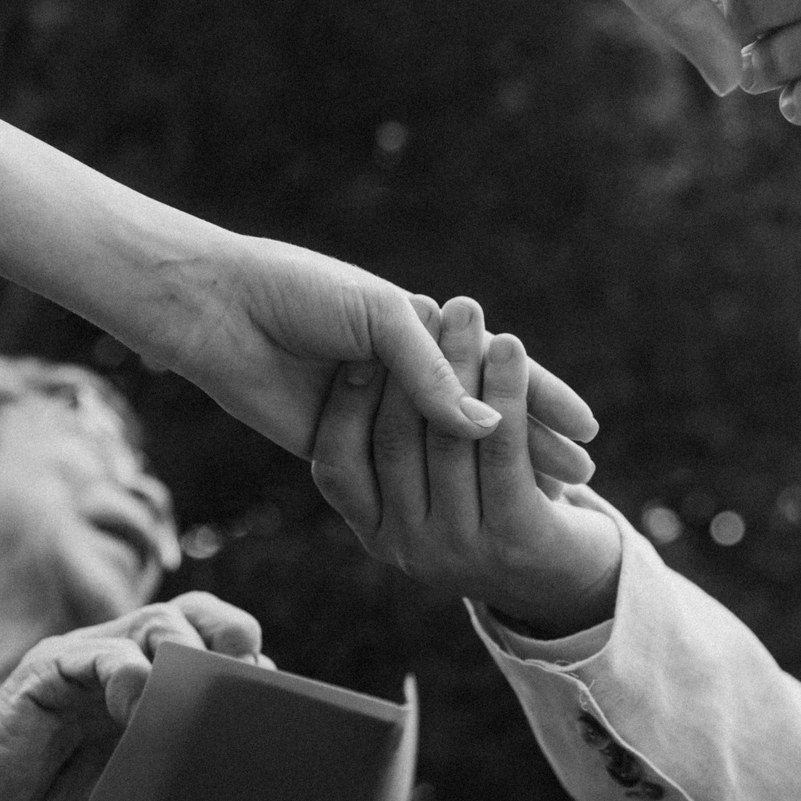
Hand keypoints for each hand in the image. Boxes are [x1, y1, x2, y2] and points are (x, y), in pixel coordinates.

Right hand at [0, 594, 260, 800]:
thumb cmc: (69, 798)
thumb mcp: (142, 786)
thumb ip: (188, 775)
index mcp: (159, 675)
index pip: (217, 638)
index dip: (247, 661)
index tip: (267, 702)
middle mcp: (129, 653)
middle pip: (195, 613)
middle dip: (230, 636)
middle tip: (244, 676)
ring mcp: (91, 655)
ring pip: (156, 621)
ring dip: (184, 653)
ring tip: (190, 698)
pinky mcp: (50, 670)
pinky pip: (97, 653)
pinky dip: (125, 673)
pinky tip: (134, 708)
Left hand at [158, 229, 598, 486]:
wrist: (213, 307)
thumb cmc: (298, 294)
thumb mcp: (381, 318)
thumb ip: (434, 375)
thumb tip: (489, 430)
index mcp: (414, 327)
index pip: (492, 370)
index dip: (541, 398)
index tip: (586, 430)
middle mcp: (394, 372)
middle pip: (476, 415)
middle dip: (530, 441)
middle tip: (580, 476)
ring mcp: (364, 410)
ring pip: (439, 448)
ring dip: (488, 470)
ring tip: (538, 497)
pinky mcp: (329, 443)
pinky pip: (388, 470)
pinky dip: (427, 486)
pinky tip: (462, 506)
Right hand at [312, 297, 621, 637]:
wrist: (566, 581)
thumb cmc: (492, 509)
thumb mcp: (434, 484)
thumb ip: (396, 441)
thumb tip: (357, 358)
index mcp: (375, 534)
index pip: (336, 463)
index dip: (346, 397)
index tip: (360, 336)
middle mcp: (409, 550)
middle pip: (396, 441)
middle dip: (406, 363)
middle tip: (421, 300)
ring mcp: (462, 549)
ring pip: (451, 436)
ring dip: (461, 362)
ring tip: (467, 308)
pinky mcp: (516, 536)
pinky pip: (503, 447)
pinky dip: (508, 389)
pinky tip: (511, 344)